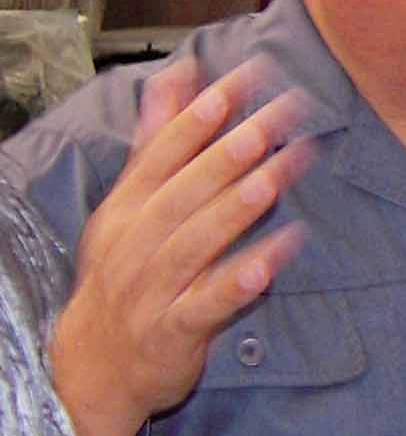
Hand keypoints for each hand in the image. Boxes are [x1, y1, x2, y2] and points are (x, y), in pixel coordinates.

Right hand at [51, 56, 309, 435]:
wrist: (94, 362)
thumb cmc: (123, 271)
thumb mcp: (129, 204)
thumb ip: (160, 139)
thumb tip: (183, 73)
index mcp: (127, 207)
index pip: (162, 153)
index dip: (200, 116)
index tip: (240, 81)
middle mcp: (136, 242)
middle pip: (184, 192)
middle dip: (231, 152)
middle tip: (277, 118)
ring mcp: (152, 287)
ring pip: (196, 241)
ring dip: (239, 207)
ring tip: (280, 174)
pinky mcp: (174, 329)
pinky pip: (209, 301)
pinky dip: (241, 279)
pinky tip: (276, 258)